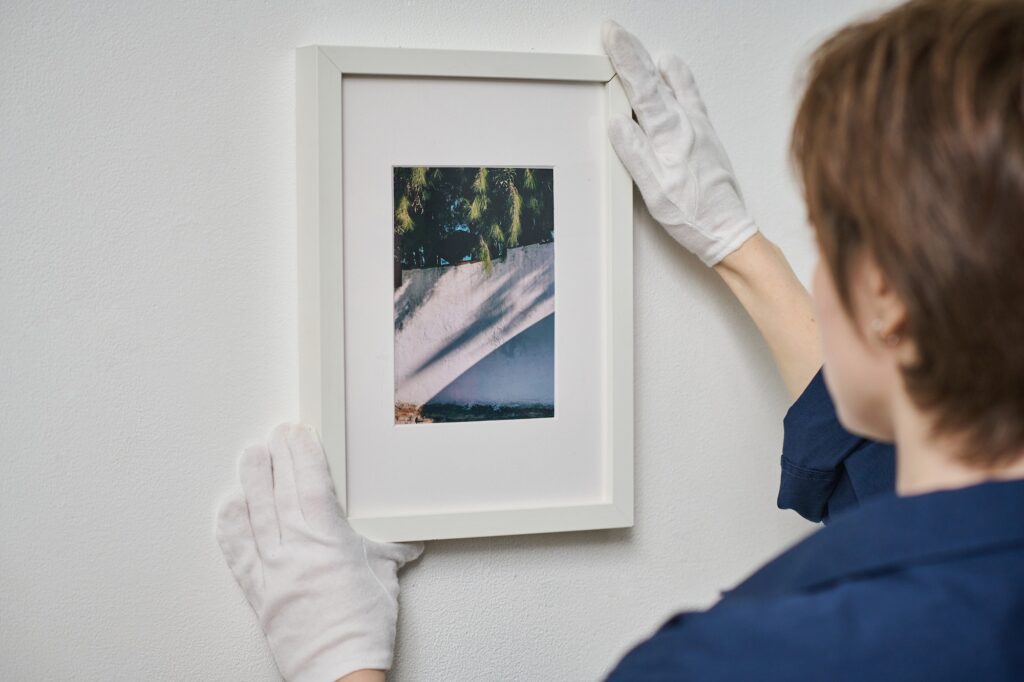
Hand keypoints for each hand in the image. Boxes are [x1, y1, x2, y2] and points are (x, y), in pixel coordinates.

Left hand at [215, 423, 422, 681]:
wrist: (339, 668)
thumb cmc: (363, 626)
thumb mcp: (384, 576)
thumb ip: (387, 552)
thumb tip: (403, 542)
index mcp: (327, 538)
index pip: (310, 484)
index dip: (303, 455)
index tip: (298, 435)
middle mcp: (295, 549)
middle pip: (280, 492)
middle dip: (277, 460)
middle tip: (273, 437)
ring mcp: (272, 569)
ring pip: (256, 515)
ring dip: (252, 483)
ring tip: (250, 458)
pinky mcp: (258, 592)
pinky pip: (238, 554)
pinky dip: (230, 530)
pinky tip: (229, 510)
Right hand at [601, 19, 757, 265]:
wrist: (729, 230)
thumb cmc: (694, 215)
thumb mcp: (654, 190)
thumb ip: (635, 152)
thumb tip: (617, 121)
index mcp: (671, 134)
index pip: (642, 86)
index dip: (624, 57)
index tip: (611, 34)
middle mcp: (689, 124)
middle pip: (655, 79)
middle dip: (633, 53)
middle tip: (616, 32)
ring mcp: (700, 128)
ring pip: (675, 84)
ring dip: (656, 65)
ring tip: (643, 50)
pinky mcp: (707, 137)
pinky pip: (690, 97)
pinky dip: (678, 80)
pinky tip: (672, 77)